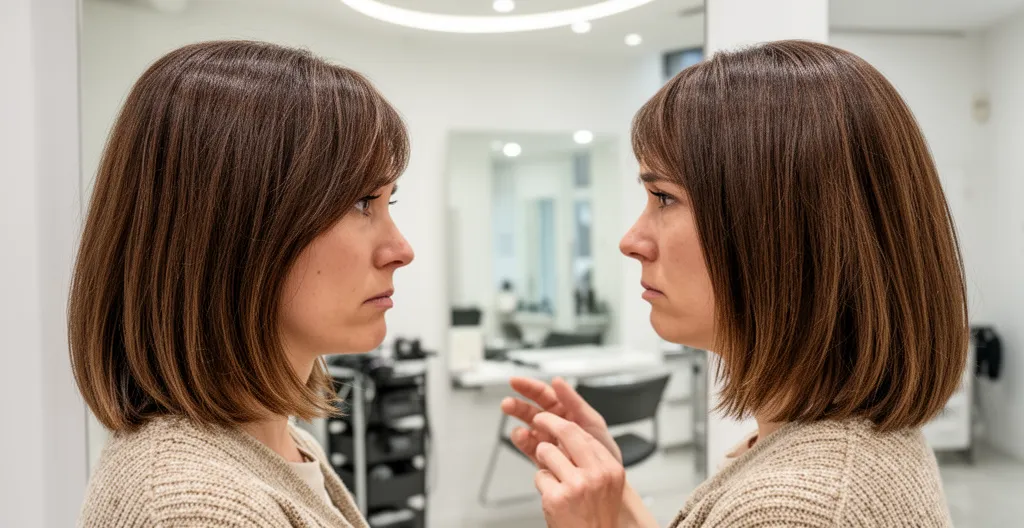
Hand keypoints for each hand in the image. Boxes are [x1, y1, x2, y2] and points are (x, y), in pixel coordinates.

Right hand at [501, 376, 622, 463]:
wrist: (606, 481)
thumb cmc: (603, 449)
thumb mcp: (591, 420)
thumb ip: (573, 401)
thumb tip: (557, 381)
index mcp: (565, 412)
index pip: (544, 395)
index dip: (529, 387)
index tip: (515, 382)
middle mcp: (554, 425)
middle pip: (531, 410)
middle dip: (518, 405)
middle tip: (508, 403)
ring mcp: (547, 441)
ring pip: (527, 427)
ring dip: (518, 423)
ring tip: (514, 425)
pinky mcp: (543, 458)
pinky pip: (529, 447)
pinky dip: (522, 441)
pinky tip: (521, 436)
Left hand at [531, 412, 624, 527]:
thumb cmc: (596, 518)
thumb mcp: (606, 485)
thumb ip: (593, 461)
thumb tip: (570, 435)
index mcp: (611, 469)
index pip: (586, 435)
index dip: (565, 424)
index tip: (554, 420)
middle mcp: (596, 475)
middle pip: (568, 432)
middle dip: (548, 421)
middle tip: (538, 419)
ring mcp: (576, 485)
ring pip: (547, 452)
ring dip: (544, 461)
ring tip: (554, 478)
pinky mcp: (557, 497)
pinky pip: (539, 476)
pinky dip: (542, 484)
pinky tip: (553, 497)